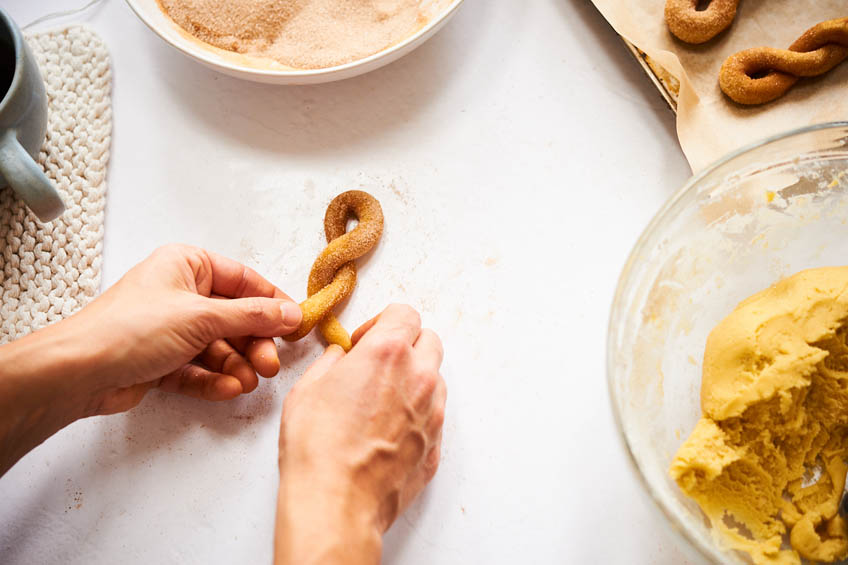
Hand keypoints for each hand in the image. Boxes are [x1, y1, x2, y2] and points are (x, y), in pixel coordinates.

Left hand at [0, 244, 302, 475]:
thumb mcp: (202, 317)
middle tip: (270, 365)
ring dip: (236, 366)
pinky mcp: (161, 361)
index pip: (243, 280)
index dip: (272, 302)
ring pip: (218, 347)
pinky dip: (214, 380)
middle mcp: (180, 293)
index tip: (296, 324)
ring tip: (247, 382)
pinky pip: (198, 369)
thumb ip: (252, 316)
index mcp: (187, 265)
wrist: (78, 372)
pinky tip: (228, 390)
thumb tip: (292, 313)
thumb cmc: (133, 328)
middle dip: (253, 343)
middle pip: (234, 318)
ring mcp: (169, 328)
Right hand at [275, 304, 445, 564]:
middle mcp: (419, 378)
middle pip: (429, 341)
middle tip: (376, 365)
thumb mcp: (307, 388)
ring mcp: (432, 413)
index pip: (406, 313)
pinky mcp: (436, 445)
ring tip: (380, 402)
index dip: (382, 321)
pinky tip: (386, 431)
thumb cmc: (317, 446)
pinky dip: (416, 414)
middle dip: (405, 345)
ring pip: (435, 378)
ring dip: (413, 379)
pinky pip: (433, 416)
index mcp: (388, 353)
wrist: (336, 503)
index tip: (364, 340)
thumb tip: (340, 357)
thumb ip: (331, 362)